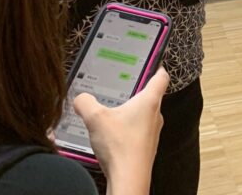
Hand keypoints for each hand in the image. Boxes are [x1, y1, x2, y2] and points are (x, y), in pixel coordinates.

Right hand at [74, 68, 168, 194]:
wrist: (129, 178)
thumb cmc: (120, 146)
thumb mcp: (96, 118)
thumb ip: (85, 102)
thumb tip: (80, 97)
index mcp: (149, 101)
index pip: (161, 77)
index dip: (157, 67)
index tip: (153, 63)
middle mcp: (155, 115)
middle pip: (151, 96)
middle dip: (137, 91)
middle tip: (123, 87)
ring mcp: (152, 133)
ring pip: (144, 115)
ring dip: (130, 112)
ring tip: (113, 112)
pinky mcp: (146, 147)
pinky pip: (138, 132)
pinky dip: (127, 129)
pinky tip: (112, 134)